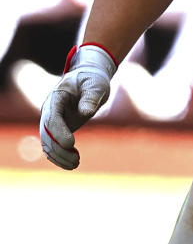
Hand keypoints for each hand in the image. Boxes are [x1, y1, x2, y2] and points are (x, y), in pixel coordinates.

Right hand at [40, 44, 116, 169]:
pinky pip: (53, 146)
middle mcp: (49, 110)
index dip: (58, 132)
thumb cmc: (92, 80)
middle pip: (46, 133)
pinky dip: (60, 156)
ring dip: (59, 156)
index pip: (51, 117)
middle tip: (76, 160)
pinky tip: (72, 163)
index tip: (71, 144)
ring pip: (47, 143)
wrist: (88, 79)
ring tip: (75, 164)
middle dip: (58, 149)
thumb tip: (85, 112)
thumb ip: (90, 97)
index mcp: (56, 97)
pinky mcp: (57, 130)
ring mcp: (51, 121)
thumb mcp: (95, 84)